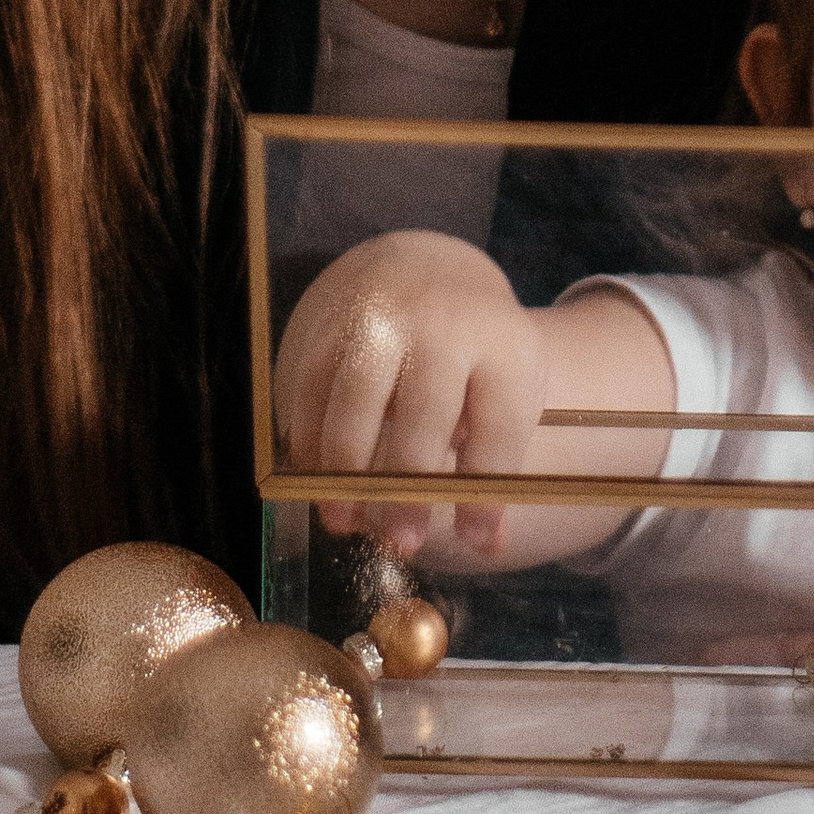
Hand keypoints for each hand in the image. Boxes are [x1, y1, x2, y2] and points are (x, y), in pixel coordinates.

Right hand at [272, 231, 547, 559]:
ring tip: (346, 524)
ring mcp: (377, 317)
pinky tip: (317, 484)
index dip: (487, 487)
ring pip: (354, 402)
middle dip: (408, 486)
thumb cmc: (470, 351)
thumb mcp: (503, 386)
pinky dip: (310, 446)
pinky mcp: (326, 323)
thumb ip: (493, 461)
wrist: (422, 267)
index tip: (477, 541)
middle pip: (423, 411)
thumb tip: (486, 545)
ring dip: (345, 473)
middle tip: (401, 543)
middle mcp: (439, 322)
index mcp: (501, 341)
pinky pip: (310, 393)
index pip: (498, 422)